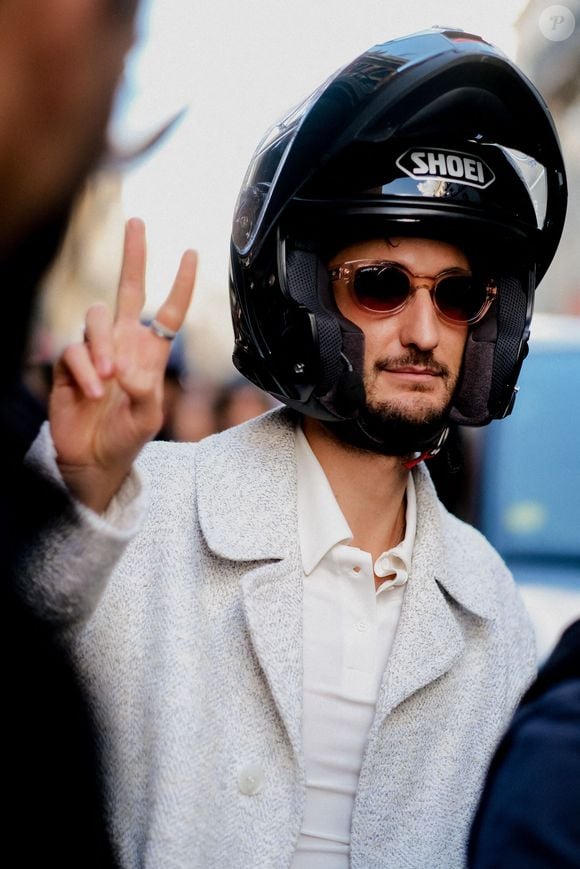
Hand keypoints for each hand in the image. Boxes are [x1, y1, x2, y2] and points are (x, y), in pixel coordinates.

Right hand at [50, 218, 196, 512]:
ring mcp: (94, 350)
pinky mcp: (68, 363)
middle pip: (127, 289)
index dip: (180, 284)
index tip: (191, 254)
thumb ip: (148, 391)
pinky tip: (95, 391)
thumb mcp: (149, 418)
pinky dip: (85, 370)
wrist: (95, 460)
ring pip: (96, 317)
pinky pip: (73, 351)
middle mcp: (123, 343)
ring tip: (110, 380)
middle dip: (134, 255)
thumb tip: (132, 368)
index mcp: (151, 352)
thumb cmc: (126, 438)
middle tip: (137, 223)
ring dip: (103, 345)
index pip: (168, 311)